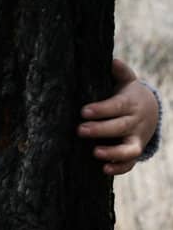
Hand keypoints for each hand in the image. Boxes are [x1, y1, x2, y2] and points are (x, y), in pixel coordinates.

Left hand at [77, 58, 158, 175]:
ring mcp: (136, 139)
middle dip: (100, 129)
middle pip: (120, 127)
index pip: (116, 107)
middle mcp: (135, 122)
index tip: (83, 111)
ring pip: (129, 149)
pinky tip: (104, 169)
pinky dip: (119, 168)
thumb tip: (111, 60)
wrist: (151, 112)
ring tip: (95, 152)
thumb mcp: (127, 82)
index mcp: (130, 103)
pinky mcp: (134, 152)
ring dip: (113, 153)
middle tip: (79, 130)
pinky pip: (129, 163)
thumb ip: (120, 72)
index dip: (101, 109)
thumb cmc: (129, 95)